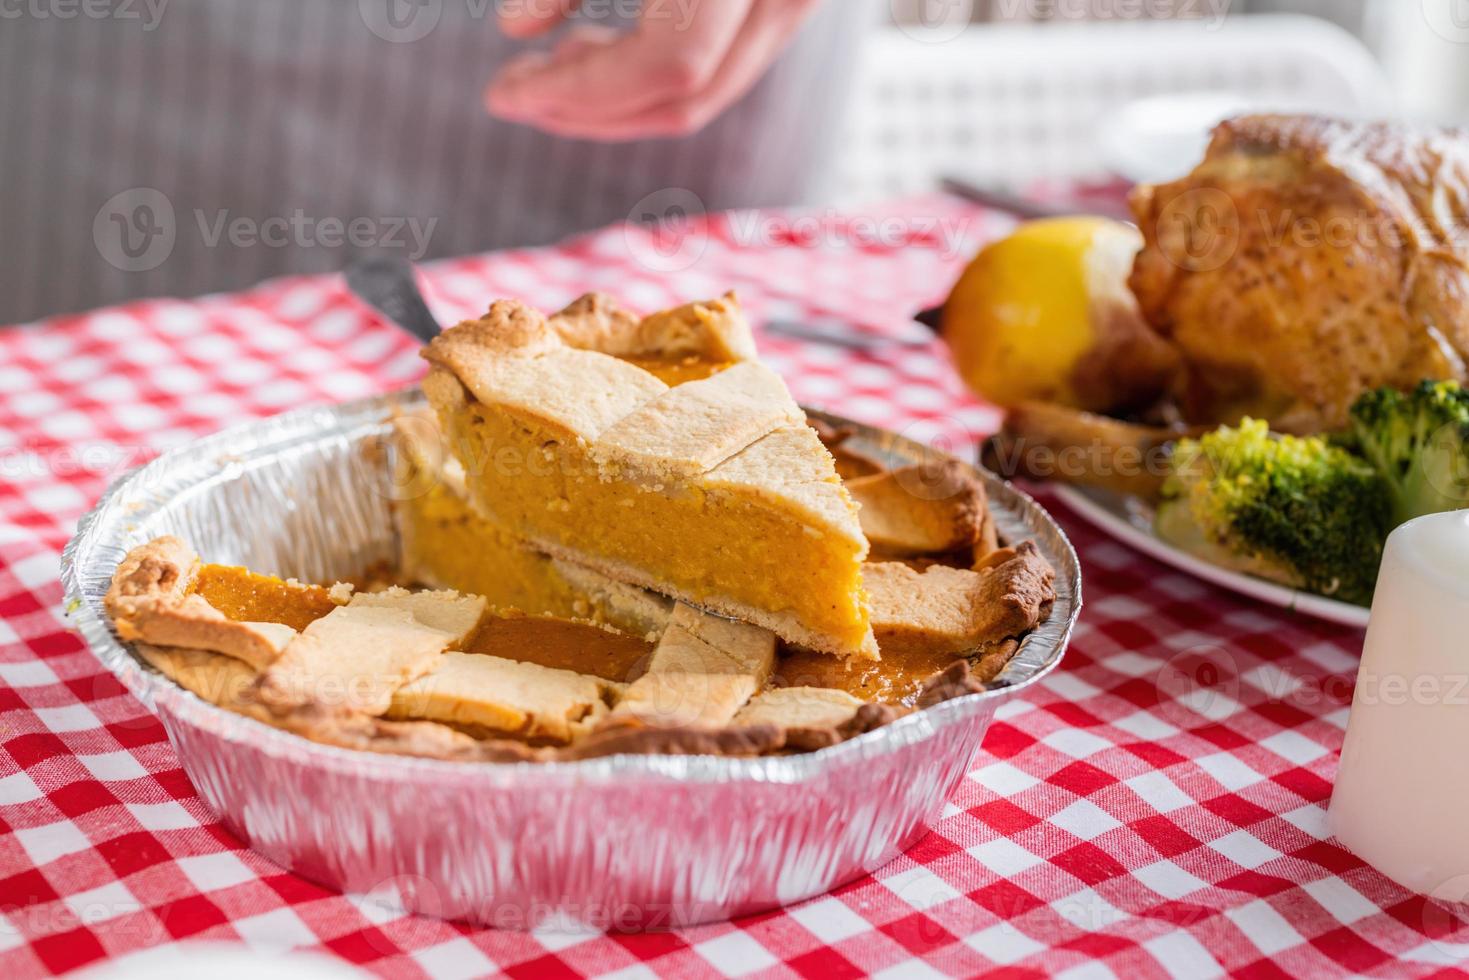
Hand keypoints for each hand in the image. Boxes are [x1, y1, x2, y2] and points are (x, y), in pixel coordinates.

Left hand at [486, 0, 825, 140]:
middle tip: (513, 95)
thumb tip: (515, 31)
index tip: (505, 93)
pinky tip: (600, 45)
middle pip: (688, 97)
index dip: (578, 93)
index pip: (665, 67)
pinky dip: (658, 69)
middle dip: (591, 110)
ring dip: (622, 96)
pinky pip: (725, 59)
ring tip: (552, 68)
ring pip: (710, 89)